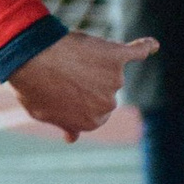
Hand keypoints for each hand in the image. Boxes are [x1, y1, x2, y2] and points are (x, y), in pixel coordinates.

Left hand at [8, 30, 153, 142]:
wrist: (31, 58)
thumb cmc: (32, 86)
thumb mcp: (43, 113)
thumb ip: (63, 123)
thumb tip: (72, 138)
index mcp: (91, 123)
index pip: (94, 111)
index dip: (78, 98)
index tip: (63, 89)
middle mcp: (108, 105)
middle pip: (105, 92)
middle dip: (88, 83)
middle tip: (62, 72)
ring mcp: (115, 80)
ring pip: (109, 70)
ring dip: (92, 63)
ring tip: (67, 59)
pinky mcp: (116, 56)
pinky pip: (137, 51)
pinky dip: (143, 47)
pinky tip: (151, 46)